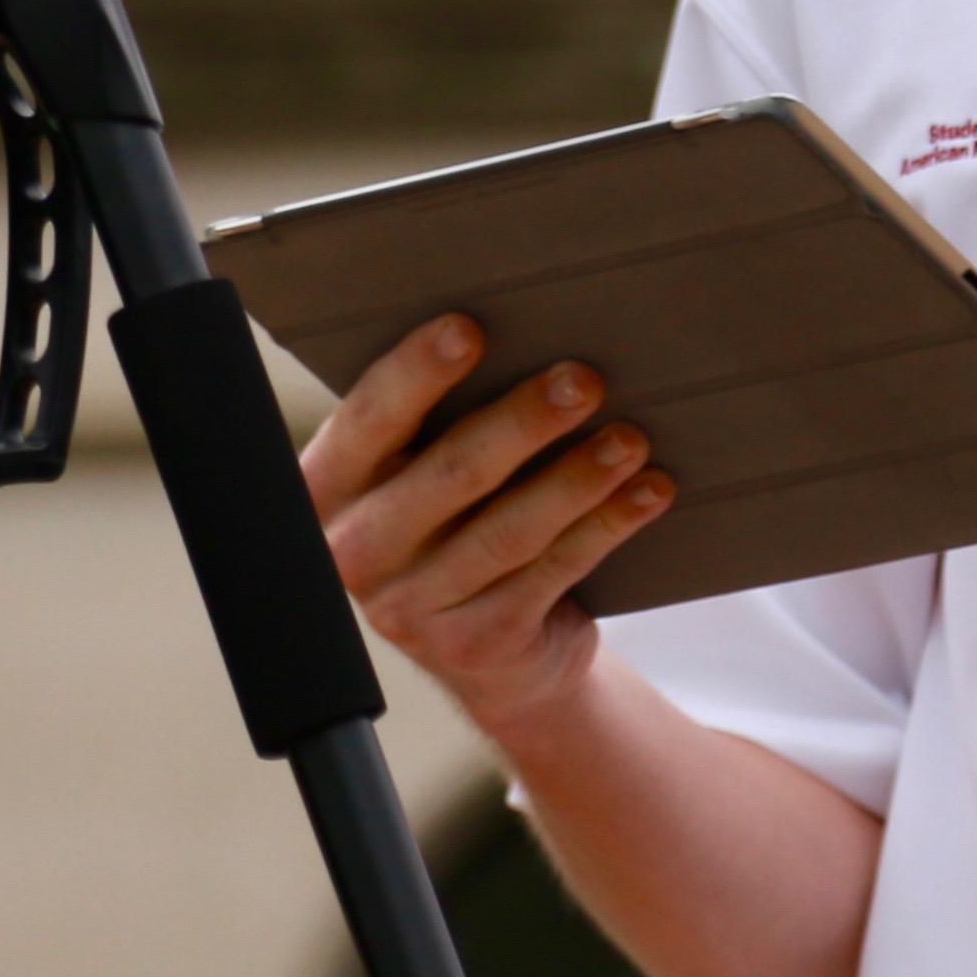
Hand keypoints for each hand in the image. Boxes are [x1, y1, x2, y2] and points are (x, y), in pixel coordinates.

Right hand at [297, 315, 675, 746]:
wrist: (481, 648)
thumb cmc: (450, 521)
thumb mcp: (413, 473)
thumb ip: (434, 419)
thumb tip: (520, 327)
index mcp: (329, 488)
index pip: (370, 418)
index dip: (418, 372)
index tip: (470, 329)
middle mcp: (356, 550)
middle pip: (452, 473)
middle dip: (524, 422)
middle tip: (584, 380)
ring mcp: (413, 607)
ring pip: (509, 530)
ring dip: (578, 479)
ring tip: (629, 438)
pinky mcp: (477, 642)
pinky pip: (552, 572)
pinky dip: (607, 525)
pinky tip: (647, 492)